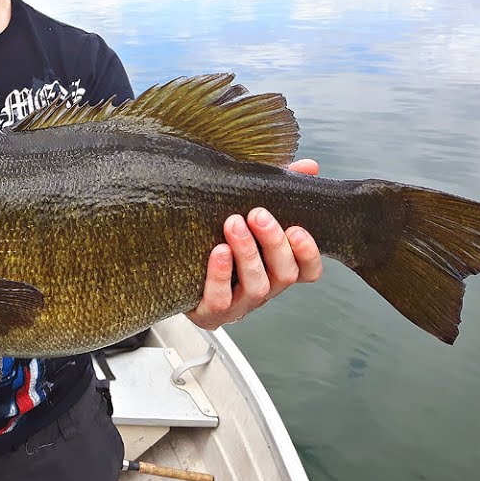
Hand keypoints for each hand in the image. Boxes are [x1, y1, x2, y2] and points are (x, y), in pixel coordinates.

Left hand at [186, 159, 323, 330]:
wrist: (170, 269)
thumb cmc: (217, 237)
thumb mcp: (248, 211)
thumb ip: (280, 188)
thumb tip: (309, 166)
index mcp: (276, 269)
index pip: (308, 270)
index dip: (308, 253)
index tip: (296, 228)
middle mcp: (264, 290)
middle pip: (284, 274)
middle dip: (273, 243)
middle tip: (257, 214)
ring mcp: (239, 305)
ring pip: (257, 287)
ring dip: (248, 253)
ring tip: (233, 224)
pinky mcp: (210, 314)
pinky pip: (220, 300)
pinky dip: (221, 276)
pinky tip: (218, 251)